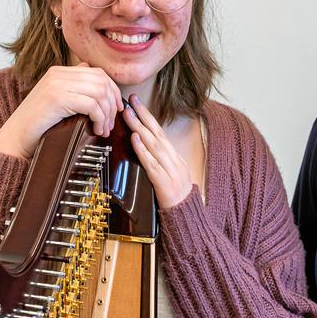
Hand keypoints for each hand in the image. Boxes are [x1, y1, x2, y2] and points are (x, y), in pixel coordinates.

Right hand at [0, 64, 121, 158]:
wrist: (15, 137)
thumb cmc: (38, 125)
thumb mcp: (58, 102)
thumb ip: (75, 91)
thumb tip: (101, 89)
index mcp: (60, 72)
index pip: (97, 72)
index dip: (112, 90)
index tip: (117, 108)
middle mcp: (58, 74)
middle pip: (101, 80)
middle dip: (112, 102)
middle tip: (111, 122)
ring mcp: (57, 84)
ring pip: (99, 92)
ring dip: (107, 113)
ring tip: (103, 129)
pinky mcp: (57, 99)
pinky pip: (91, 104)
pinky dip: (99, 118)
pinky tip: (96, 129)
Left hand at [121, 93, 192, 208]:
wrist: (188, 216)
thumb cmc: (176, 197)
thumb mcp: (170, 173)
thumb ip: (159, 160)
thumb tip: (144, 145)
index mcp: (174, 156)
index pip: (159, 132)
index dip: (148, 116)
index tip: (136, 102)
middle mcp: (173, 159)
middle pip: (157, 133)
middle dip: (143, 115)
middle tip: (130, 101)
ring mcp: (170, 170)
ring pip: (154, 145)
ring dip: (140, 128)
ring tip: (128, 115)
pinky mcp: (164, 183)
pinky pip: (152, 164)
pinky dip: (143, 151)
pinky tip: (135, 140)